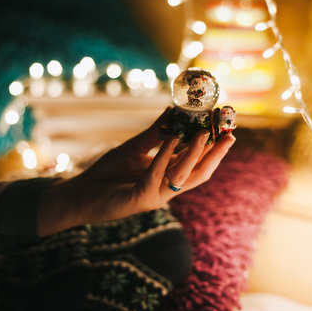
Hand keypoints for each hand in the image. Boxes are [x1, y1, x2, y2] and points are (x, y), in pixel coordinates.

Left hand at [38, 107, 235, 236]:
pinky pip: (157, 174)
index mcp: (166, 176)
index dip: (212, 147)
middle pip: (198, 172)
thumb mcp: (134, 148)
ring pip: (183, 175)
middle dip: (215, 154)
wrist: (81, 194)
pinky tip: (174, 138)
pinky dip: (166, 155)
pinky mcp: (141, 198)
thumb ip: (154, 133)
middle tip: (230, 135)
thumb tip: (173, 111)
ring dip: (195, 153)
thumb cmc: (107, 173)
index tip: (225, 129)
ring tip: (205, 133)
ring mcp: (156, 195)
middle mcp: (166, 188)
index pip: (195, 162)